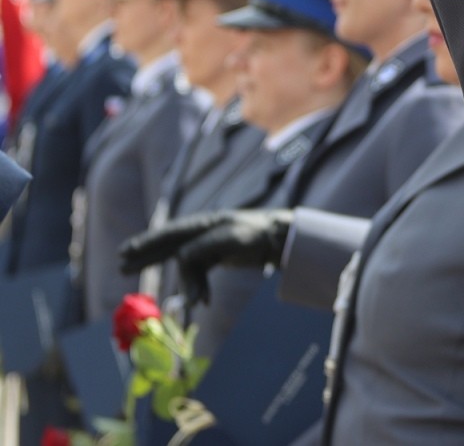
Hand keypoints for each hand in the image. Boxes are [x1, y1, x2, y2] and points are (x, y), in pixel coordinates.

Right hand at [119, 209, 293, 304]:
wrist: (278, 239)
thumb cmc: (257, 233)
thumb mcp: (234, 238)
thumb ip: (206, 245)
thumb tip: (180, 257)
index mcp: (203, 224)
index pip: (169, 234)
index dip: (147, 243)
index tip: (126, 251)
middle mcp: (201, 233)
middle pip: (168, 246)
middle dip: (147, 256)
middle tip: (122, 266)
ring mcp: (207, 246)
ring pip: (184, 265)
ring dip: (186, 284)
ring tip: (194, 302)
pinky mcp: (215, 258)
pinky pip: (199, 273)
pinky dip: (198, 287)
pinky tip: (203, 302)